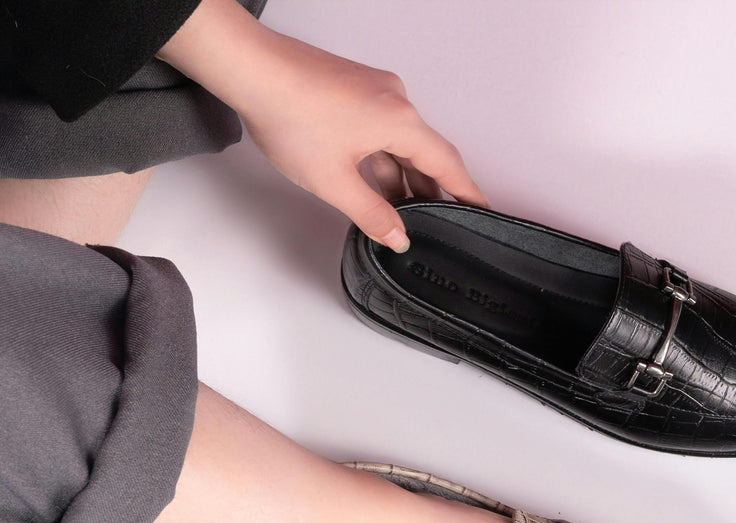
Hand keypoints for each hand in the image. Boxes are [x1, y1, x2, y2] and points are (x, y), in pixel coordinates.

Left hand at [160, 1, 486, 250]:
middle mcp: (395, 100)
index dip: (465, 192)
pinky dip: (384, 159)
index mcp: (400, 121)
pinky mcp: (355, 90)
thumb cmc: (291, 116)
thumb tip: (397, 237)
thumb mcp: (335, 182)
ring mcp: (375, 92)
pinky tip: (374, 183)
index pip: (446, 164)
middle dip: (430, 191)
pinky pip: (382, 130)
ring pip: (401, 143)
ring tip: (400, 213)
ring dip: (402, 178)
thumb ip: (372, 214)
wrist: (254, 72)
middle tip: (437, 223)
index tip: (481, 211)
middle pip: (425, 153)